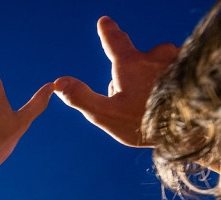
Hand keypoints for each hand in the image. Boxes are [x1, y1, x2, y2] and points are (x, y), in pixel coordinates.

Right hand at [54, 16, 178, 146]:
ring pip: (157, 66)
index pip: (115, 41)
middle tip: (134, 102)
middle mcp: (156, 56)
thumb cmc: (145, 124)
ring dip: (153, 79)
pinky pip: (174, 71)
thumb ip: (81, 98)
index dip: (108, 32)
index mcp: (131, 64)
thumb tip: (58, 83)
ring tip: (156, 103)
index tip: (104, 21)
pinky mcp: (191, 70)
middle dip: (133, 75)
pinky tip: (170, 100)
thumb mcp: (106, 115)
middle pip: (138, 59)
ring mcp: (176, 61)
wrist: (189, 128)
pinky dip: (169, 82)